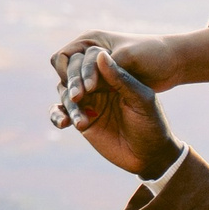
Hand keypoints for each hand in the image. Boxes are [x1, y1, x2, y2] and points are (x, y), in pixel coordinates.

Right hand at [60, 46, 182, 179]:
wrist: (150, 154)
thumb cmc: (152, 123)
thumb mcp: (141, 99)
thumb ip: (121, 78)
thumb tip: (100, 55)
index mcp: (114, 73)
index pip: (91, 59)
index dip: (86, 69)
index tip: (92, 86)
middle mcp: (98, 84)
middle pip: (73, 74)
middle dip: (73, 84)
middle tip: (79, 98)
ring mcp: (89, 102)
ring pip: (65, 93)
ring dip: (69, 105)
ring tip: (82, 122)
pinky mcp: (81, 119)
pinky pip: (60, 112)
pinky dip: (56, 115)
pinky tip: (63, 123)